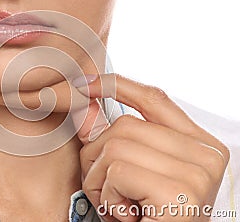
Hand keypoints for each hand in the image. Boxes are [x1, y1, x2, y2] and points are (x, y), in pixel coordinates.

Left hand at [72, 74, 229, 220]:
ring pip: (115, 145)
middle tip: (107, 189)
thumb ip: (112, 138)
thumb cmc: (147, 218)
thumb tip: (86, 107)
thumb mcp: (130, 173)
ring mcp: (197, 171)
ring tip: (118, 204)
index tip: (86, 83)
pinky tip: (125, 215)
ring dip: (100, 180)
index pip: (154, 99)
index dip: (117, 86)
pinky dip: (108, 195)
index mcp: (199, 146)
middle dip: (97, 156)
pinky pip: (117, 170)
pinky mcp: (179, 190)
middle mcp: (206, 154)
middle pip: (125, 125)